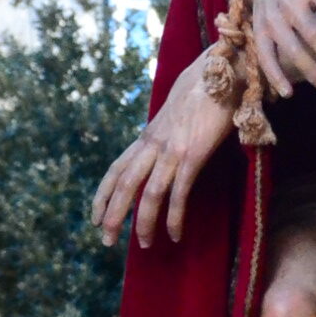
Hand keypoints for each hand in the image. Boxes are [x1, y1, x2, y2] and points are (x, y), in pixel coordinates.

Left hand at [92, 55, 236, 247]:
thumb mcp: (174, 115)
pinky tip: (175, 234)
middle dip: (113, 215)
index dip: (103, 195)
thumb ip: (165, 135)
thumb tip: (162, 149)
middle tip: (106, 241)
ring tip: (145, 245)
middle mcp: (153, 144)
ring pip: (148, 194)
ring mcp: (172, 150)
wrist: (220, 71)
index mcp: (147, 137)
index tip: (95, 217)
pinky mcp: (193, 155)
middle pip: (124, 185)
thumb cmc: (202, 92)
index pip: (116, 169)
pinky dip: (175, 217)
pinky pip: (179, 193)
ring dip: (144, 223)